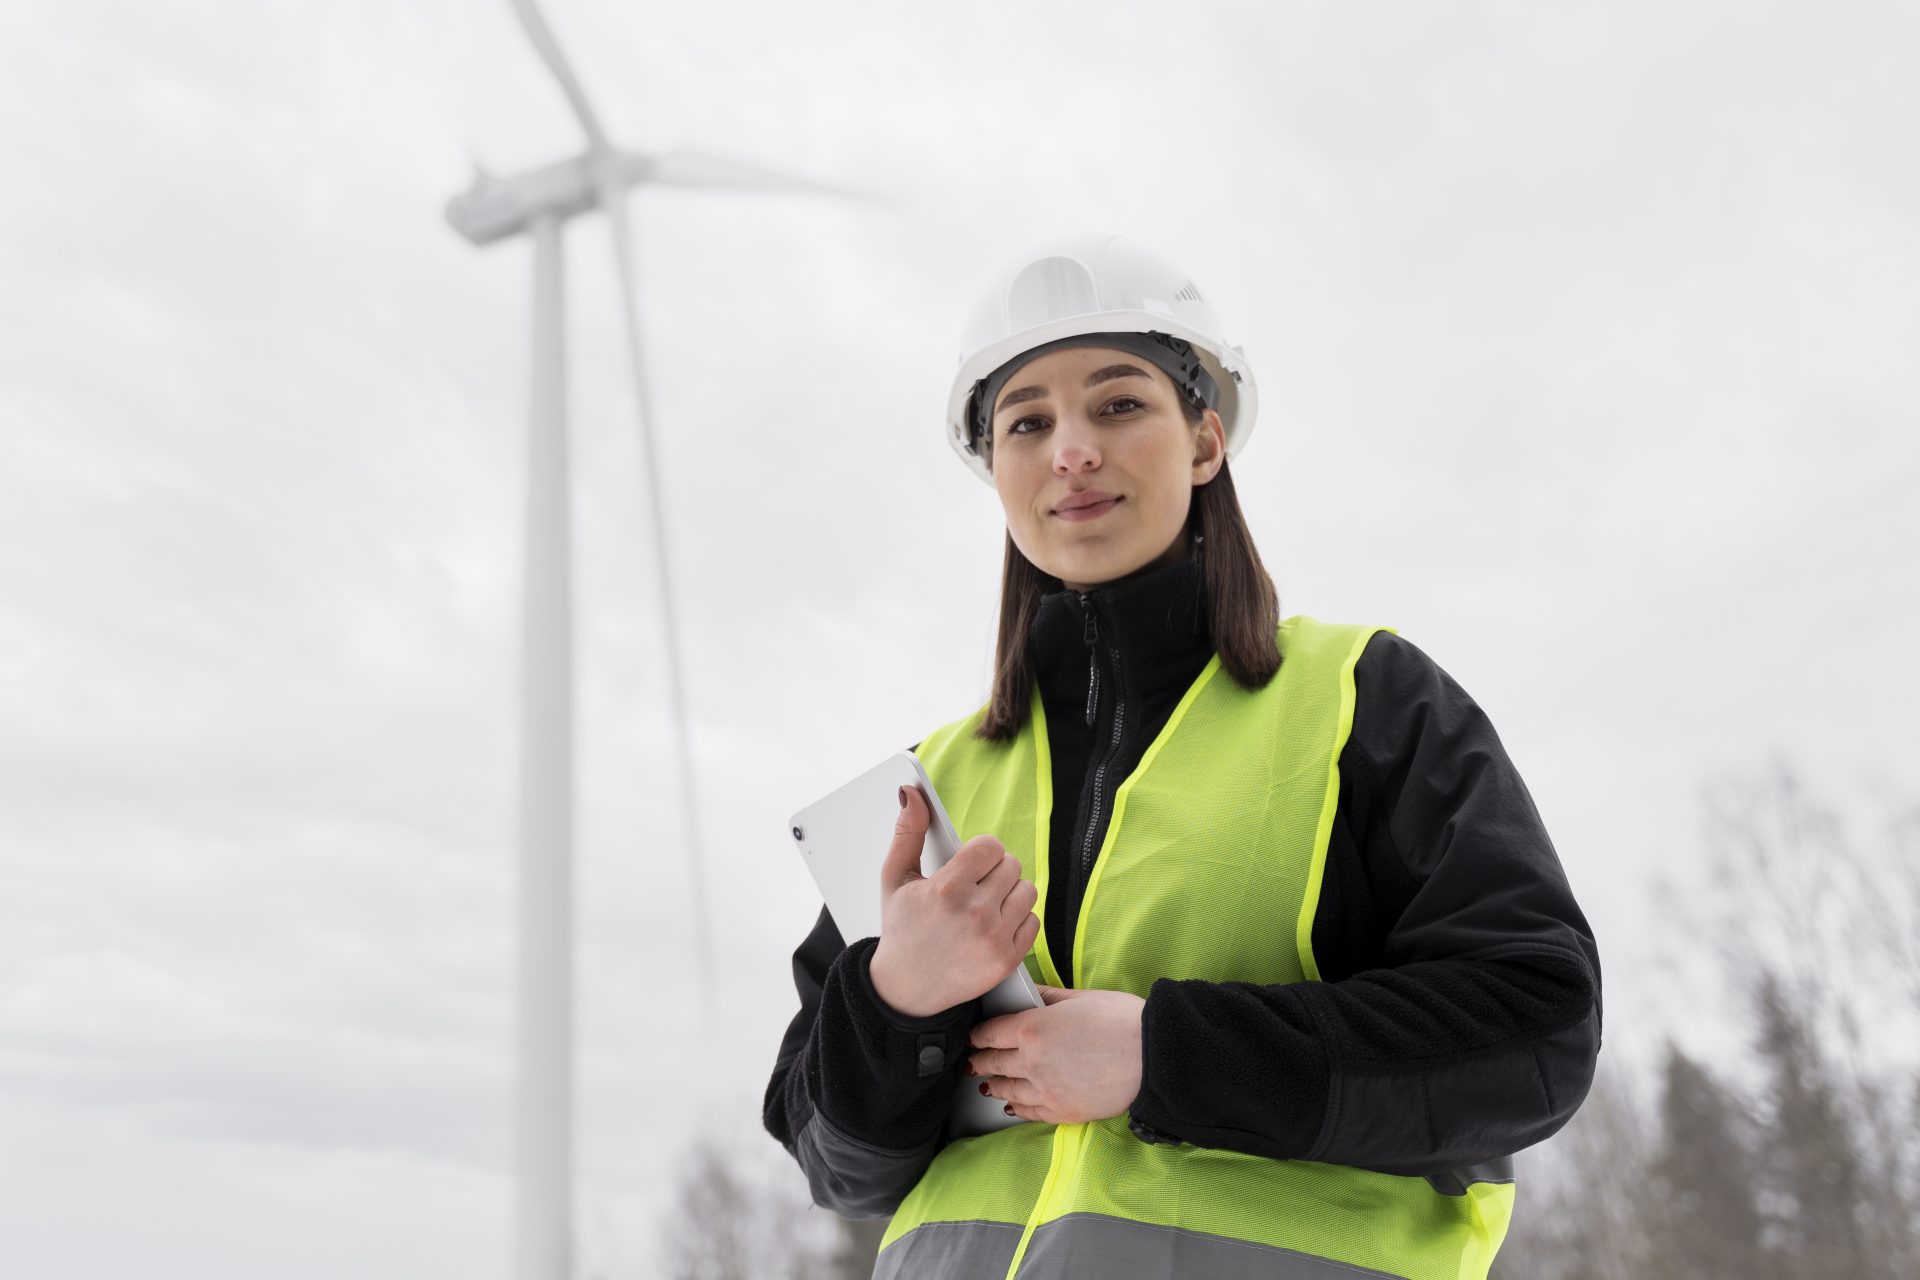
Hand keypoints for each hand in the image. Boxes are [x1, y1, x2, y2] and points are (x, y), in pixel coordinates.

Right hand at [867, 784, 1040, 1018]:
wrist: (906, 991)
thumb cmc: (901, 929)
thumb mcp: (895, 879)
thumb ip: (907, 832)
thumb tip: (912, 793)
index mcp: (946, 889)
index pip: (990, 846)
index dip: (981, 852)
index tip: (969, 863)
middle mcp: (973, 913)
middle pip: (1012, 865)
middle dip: (995, 871)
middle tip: (974, 887)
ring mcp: (993, 939)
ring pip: (1027, 890)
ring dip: (1010, 893)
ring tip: (985, 905)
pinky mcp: (1007, 961)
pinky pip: (1033, 921)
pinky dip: (1017, 921)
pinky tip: (994, 926)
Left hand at [966, 984, 1145, 1124]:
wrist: (1154, 1057)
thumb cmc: (1122, 1021)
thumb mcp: (1080, 997)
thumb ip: (1047, 996)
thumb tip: (1028, 993)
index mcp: (1032, 1028)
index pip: (990, 1032)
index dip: (977, 1034)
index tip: (973, 1036)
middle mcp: (1031, 1061)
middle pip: (993, 1062)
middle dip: (979, 1061)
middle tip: (972, 1061)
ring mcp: (1045, 1090)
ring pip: (1007, 1090)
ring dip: (994, 1086)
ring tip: (988, 1085)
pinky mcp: (1062, 1111)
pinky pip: (1029, 1113)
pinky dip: (1016, 1109)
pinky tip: (1012, 1106)